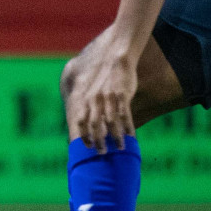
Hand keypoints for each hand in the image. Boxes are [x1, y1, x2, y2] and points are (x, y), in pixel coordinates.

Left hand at [62, 38, 136, 152]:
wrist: (114, 57)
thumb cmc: (100, 76)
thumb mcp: (87, 88)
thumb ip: (84, 105)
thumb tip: (80, 122)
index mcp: (84, 99)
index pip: (79, 122)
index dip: (81, 136)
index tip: (86, 148)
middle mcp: (93, 99)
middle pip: (94, 125)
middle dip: (97, 141)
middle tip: (101, 153)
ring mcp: (107, 97)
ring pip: (110, 122)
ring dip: (115, 137)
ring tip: (119, 148)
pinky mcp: (122, 94)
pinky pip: (125, 114)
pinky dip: (128, 127)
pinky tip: (131, 136)